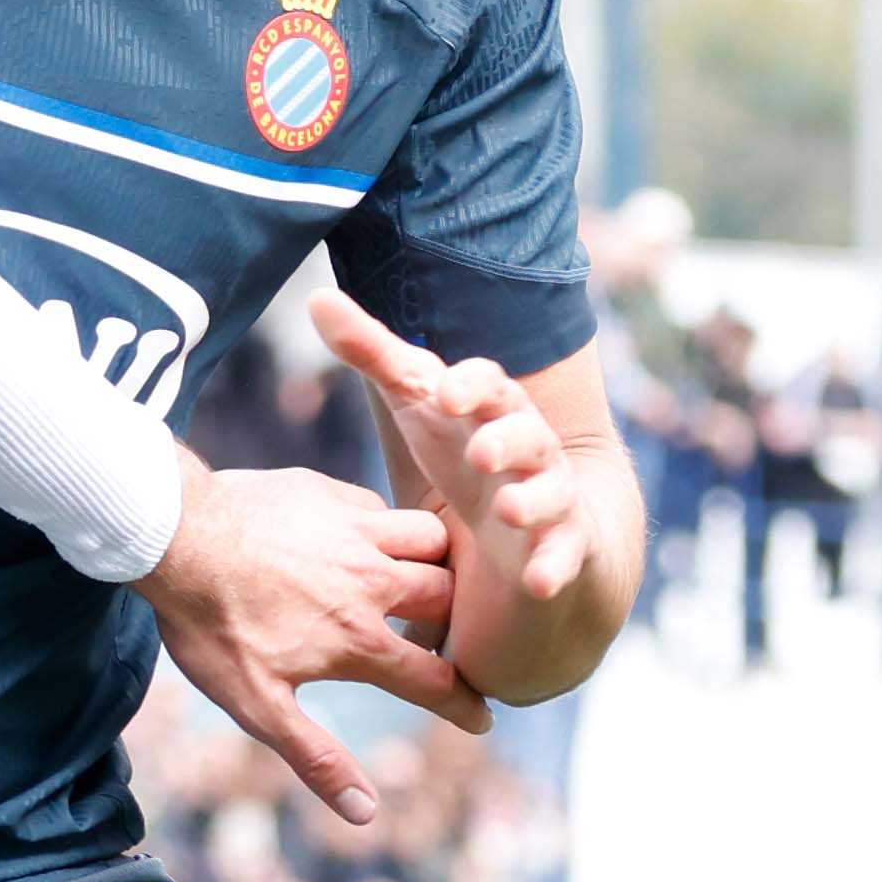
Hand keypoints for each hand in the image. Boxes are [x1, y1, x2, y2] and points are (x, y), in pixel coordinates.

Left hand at [135, 457, 470, 826]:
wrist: (171, 535)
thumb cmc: (210, 626)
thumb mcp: (256, 706)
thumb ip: (316, 756)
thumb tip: (366, 812)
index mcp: (358, 640)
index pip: (434, 680)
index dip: (463, 704)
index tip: (481, 718)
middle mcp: (372, 582)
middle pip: (449, 601)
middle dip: (454, 623)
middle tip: (441, 638)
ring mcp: (356, 531)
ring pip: (434, 541)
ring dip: (437, 564)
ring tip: (424, 582)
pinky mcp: (332, 494)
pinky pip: (384, 508)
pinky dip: (387, 529)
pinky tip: (366, 542)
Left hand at [313, 288, 612, 698]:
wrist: (520, 525)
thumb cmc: (460, 451)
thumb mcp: (415, 405)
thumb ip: (372, 355)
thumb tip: (318, 299)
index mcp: (492, 411)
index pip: (489, 386)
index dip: (471, 387)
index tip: (446, 393)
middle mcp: (529, 449)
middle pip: (527, 434)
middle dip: (507, 440)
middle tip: (481, 451)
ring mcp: (550, 497)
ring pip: (551, 492)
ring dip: (533, 500)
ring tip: (510, 511)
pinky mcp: (561, 547)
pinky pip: (563, 556)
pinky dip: (553, 567)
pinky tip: (539, 582)